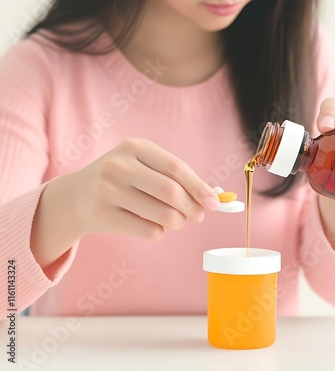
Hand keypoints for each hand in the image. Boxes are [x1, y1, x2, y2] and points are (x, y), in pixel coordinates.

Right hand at [70, 138, 219, 239]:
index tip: (215, 202)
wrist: (75, 197)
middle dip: (192, 208)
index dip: (199, 187)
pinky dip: (160, 232)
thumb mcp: (142, 166)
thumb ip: (174, 178)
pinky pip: (149, 231)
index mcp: (134, 147)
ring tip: (176, 220)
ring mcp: (108, 190)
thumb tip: (210, 198)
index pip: (176, 168)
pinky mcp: (103, 215)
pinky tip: (152, 224)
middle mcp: (119, 166)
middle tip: (198, 215)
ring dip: (179, 222)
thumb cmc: (121, 180)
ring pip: (164, 215)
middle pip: (171, 192)